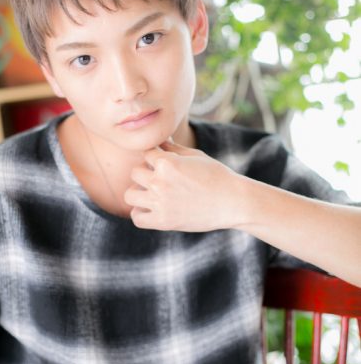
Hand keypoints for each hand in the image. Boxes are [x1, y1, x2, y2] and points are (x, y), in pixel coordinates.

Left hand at [125, 141, 243, 231]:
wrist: (233, 202)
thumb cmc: (216, 176)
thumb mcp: (195, 156)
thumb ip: (172, 148)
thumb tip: (157, 141)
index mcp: (167, 163)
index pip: (146, 154)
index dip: (154, 158)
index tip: (165, 164)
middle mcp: (160, 182)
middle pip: (135, 172)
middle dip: (146, 173)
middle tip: (160, 179)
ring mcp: (160, 203)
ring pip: (130, 194)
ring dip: (139, 192)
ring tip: (152, 194)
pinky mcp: (163, 222)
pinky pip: (137, 218)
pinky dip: (140, 213)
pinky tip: (152, 209)